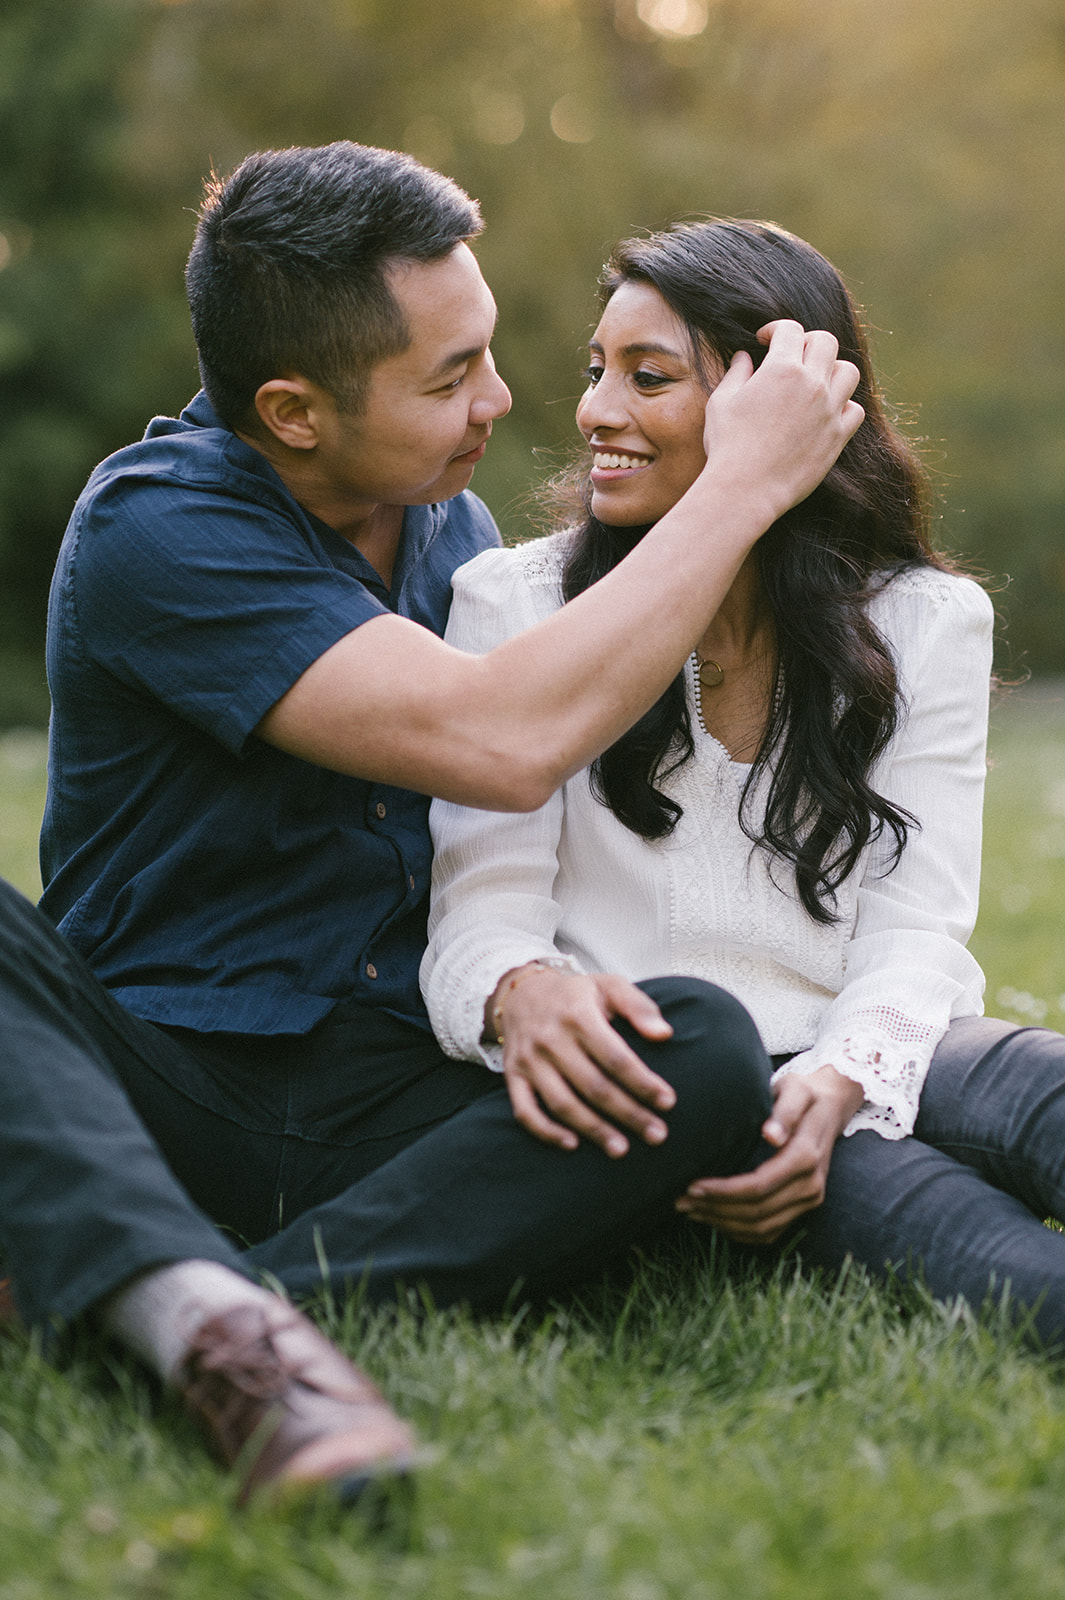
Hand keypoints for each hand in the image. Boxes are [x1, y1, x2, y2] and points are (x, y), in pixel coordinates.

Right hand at [489, 965, 676, 1156]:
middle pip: (593, 1086)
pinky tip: (572, 1145)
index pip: (615, 1057)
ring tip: (622, 1149)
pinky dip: (546, 1132)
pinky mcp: (513, 1076)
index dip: (642, 1083)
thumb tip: (664, 1034)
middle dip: (628, 1114)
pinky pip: (525, 1111)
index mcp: (578, 1014)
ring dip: (593, 1130)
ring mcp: (529, 1060)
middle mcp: (550, 1038)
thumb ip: (639, 1006)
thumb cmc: (576, 995)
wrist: (521, 993)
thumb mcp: (609, 986)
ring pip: (562, 1103)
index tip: (668, 1102)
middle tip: (657, 1135)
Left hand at [675, 1064, 863, 1243]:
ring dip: (722, 1223)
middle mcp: (811, 1186)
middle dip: (715, 1209)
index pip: (759, 1186)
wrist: (829, 1107)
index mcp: (806, 1158)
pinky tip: (713, 1218)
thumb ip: (785, 1110)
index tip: (692, 1184)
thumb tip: (772, 1135)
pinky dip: (739, 1231)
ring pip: (761, 1228)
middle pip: (757, 1212)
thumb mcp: (795, 1090)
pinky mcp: (803, 1209)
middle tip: (680, 1200)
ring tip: (689, 1210)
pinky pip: (769, 1233)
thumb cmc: (804, 1093)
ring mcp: (810, 1201)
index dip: (723, 1191)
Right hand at [701, 319, 863, 521]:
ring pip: (848, 371)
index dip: (775, 330)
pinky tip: (825, 412)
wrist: (746, 490)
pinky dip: (843, 406)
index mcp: (781, 369)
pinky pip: (855, 409)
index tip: (765, 341)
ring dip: (831, 371)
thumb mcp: (721, 403)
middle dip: (807, 343)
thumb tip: (744, 358)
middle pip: (825, 341)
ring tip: (814, 383)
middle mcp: (811, 384)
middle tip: (792, 358)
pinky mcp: (837, 437)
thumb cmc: (727, 446)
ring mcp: (829, 410)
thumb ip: (736, 373)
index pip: (790, 329)